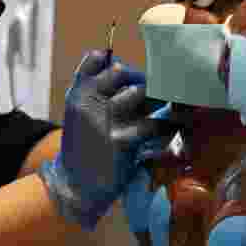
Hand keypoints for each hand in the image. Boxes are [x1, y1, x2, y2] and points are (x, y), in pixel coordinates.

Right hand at [38, 50, 179, 229]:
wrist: (75, 186)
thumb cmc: (86, 147)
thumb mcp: (81, 115)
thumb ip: (99, 92)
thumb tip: (132, 73)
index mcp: (78, 93)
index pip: (95, 59)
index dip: (118, 63)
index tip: (132, 76)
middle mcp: (87, 102)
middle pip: (121, 72)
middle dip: (141, 80)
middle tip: (156, 92)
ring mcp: (102, 120)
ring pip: (137, 92)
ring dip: (155, 100)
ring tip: (167, 109)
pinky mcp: (119, 141)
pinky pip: (152, 124)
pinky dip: (165, 126)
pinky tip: (170, 129)